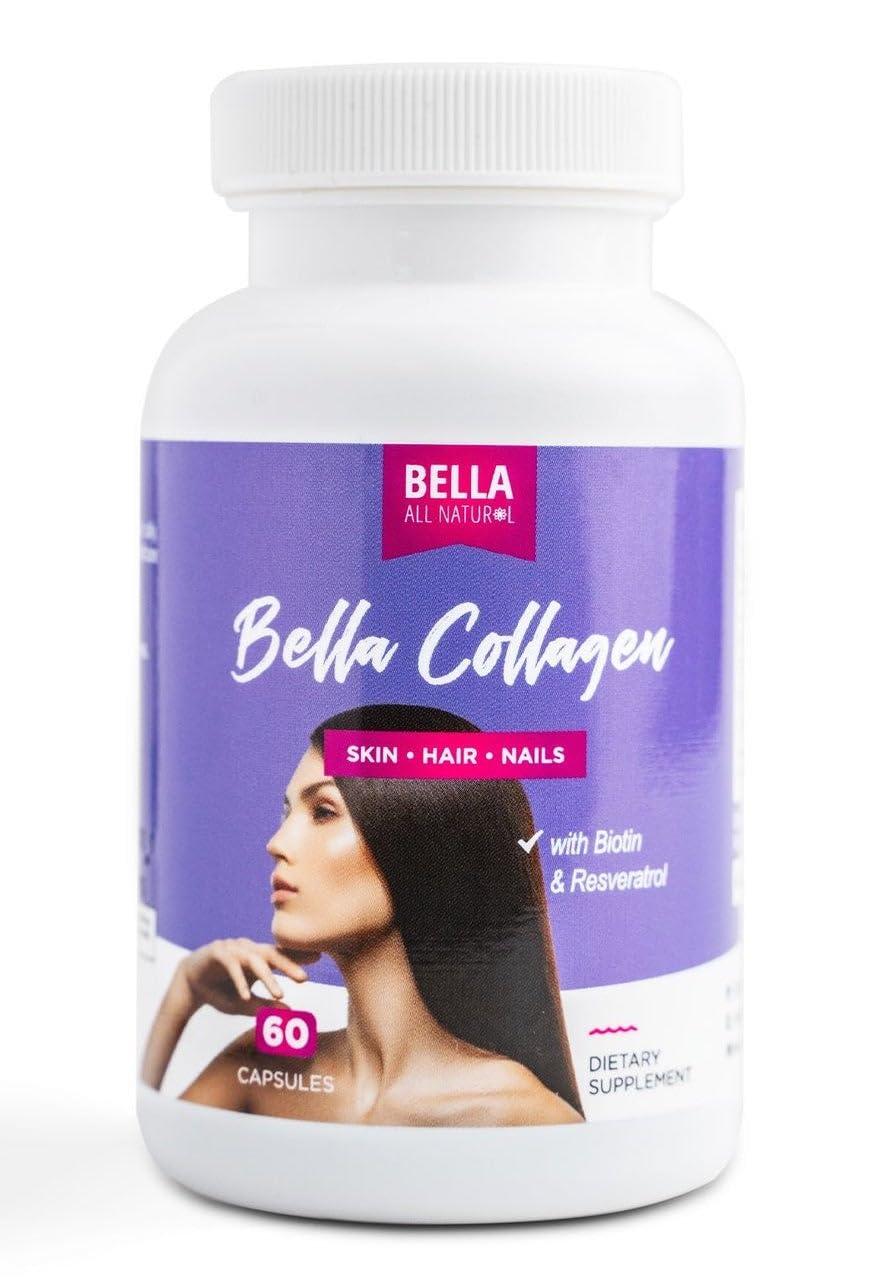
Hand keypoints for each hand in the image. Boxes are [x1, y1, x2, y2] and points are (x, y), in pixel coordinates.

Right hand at [176, 938, 308, 1015]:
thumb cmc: (222, 992)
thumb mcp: (245, 1004)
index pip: (281, 955)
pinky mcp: (216, 952)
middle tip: (305, 979)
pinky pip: (231, 966)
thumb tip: (291, 1013)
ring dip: (267, 978)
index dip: (298, 956)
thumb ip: (265, 1006)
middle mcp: (248, 950)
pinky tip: (246, 996)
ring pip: (254, 960)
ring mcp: (232, 949)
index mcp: (258, 958)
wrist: (189, 986)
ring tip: (279, 996)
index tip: (319, 957)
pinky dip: (239, 981)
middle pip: (272, 954)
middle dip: (289, 965)